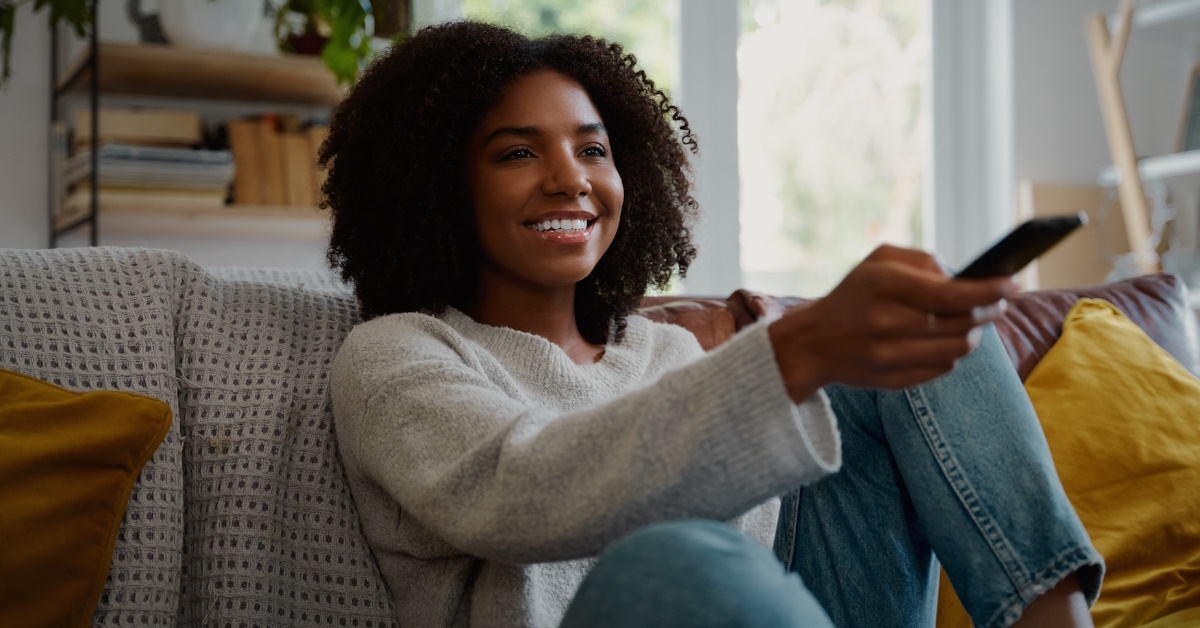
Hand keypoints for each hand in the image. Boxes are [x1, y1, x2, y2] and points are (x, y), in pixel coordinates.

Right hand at [768, 245, 1016, 399]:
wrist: (812, 343)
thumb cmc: (853, 296)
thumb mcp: (877, 261)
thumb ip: (923, 260)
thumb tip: (963, 278)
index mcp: (882, 284)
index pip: (951, 293)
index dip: (988, 291)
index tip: (1012, 286)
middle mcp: (884, 321)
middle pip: (961, 323)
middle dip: (988, 312)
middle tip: (998, 304)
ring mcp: (887, 355)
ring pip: (958, 349)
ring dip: (973, 335)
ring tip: (971, 324)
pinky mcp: (891, 381)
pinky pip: (942, 369)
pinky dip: (951, 355)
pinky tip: (942, 343)